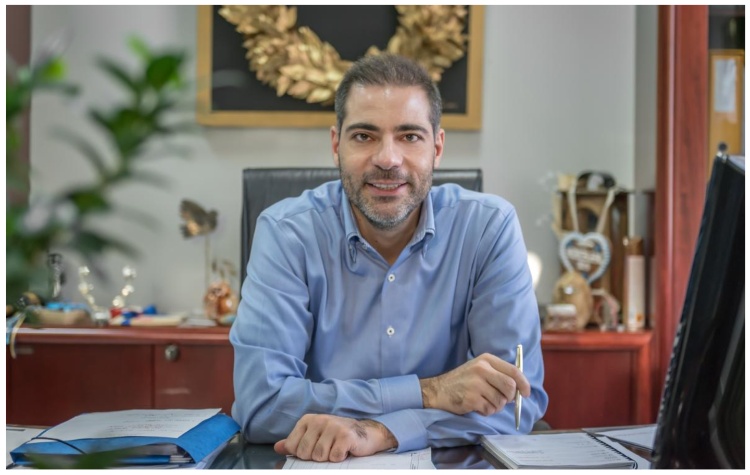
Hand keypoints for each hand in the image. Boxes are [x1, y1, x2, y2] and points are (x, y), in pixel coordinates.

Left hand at [274, 414, 396, 461]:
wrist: (367, 433)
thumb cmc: (338, 436)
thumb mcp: (315, 436)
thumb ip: (295, 442)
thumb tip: (278, 447)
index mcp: (308, 420)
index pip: (293, 446)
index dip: (303, 454)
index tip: (315, 448)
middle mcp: (320, 420)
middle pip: (305, 452)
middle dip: (316, 457)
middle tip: (328, 449)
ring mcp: (333, 426)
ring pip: (319, 456)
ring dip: (329, 458)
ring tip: (336, 449)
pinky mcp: (346, 435)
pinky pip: (334, 457)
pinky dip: (340, 458)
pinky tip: (345, 450)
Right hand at [420, 352, 529, 415]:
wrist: (438, 390)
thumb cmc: (463, 381)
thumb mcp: (480, 369)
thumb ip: (499, 375)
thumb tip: (520, 389)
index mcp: (486, 360)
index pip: (514, 371)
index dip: (524, 384)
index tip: (526, 393)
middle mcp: (481, 369)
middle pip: (510, 387)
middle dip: (510, 397)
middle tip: (504, 400)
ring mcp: (476, 384)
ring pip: (501, 401)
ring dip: (496, 406)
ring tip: (484, 402)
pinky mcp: (471, 399)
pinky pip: (490, 410)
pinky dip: (486, 411)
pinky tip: (477, 406)